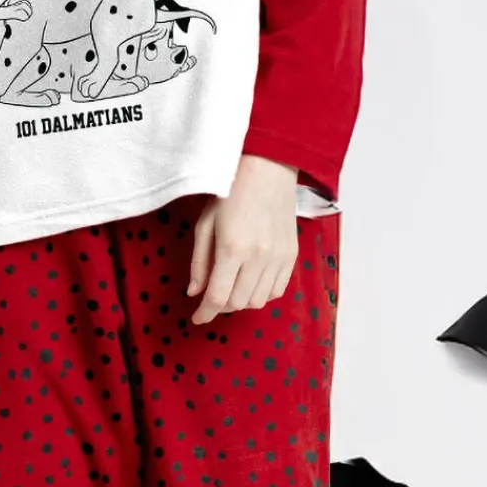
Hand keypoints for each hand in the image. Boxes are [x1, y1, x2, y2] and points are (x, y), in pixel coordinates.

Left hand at [187, 155, 298, 323]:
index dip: (205, 314)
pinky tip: (251, 281)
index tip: (197, 318)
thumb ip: (199, 262)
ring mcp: (278, 257)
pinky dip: (262, 293)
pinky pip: (278, 290)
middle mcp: (258, 256)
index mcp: (232, 248)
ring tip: (231, 286)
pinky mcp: (291, 254)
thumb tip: (194, 292)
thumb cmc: (230, 190)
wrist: (267, 168)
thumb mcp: (205, 223)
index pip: (217, 297)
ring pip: (258, 301)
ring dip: (241, 301)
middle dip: (221, 306)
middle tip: (211, 296)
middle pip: (237, 303)